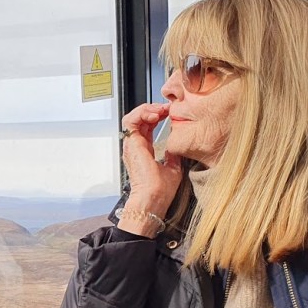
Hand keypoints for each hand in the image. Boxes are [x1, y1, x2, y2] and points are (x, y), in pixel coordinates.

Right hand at [120, 103, 182, 220]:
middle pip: (139, 119)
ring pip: (132, 117)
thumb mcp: (173, 167)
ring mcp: (132, 145)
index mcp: (144, 151)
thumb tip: (177, 146)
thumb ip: (173, 154)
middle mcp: (136, 147)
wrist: (154, 199)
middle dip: (154, 109)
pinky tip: (155, 114)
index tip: (170, 113)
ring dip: (147, 109)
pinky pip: (130, 121)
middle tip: (167, 108)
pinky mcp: (131, 144)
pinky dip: (141, 113)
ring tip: (160, 110)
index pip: (147, 126)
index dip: (158, 116)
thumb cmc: (160, 191)